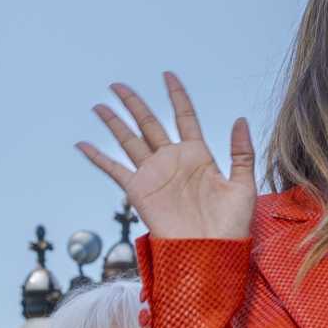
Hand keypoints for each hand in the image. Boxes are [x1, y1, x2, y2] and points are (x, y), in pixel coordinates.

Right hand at [77, 72, 255, 239]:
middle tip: (117, 85)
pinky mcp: (139, 191)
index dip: (176, 96)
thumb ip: (241, 152)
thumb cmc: (231, 225)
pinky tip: (83, 145)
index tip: (168, 75)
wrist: (211, 252)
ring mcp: (154, 175)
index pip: (185, 117)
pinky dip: (98, 157)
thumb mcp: (244, 184)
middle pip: (150, 124)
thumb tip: (240, 119)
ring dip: (114, 123)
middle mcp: (172, 161)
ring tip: (100, 105)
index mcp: (198, 156)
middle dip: (134, 104)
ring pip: (130, 141)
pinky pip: (114, 170)